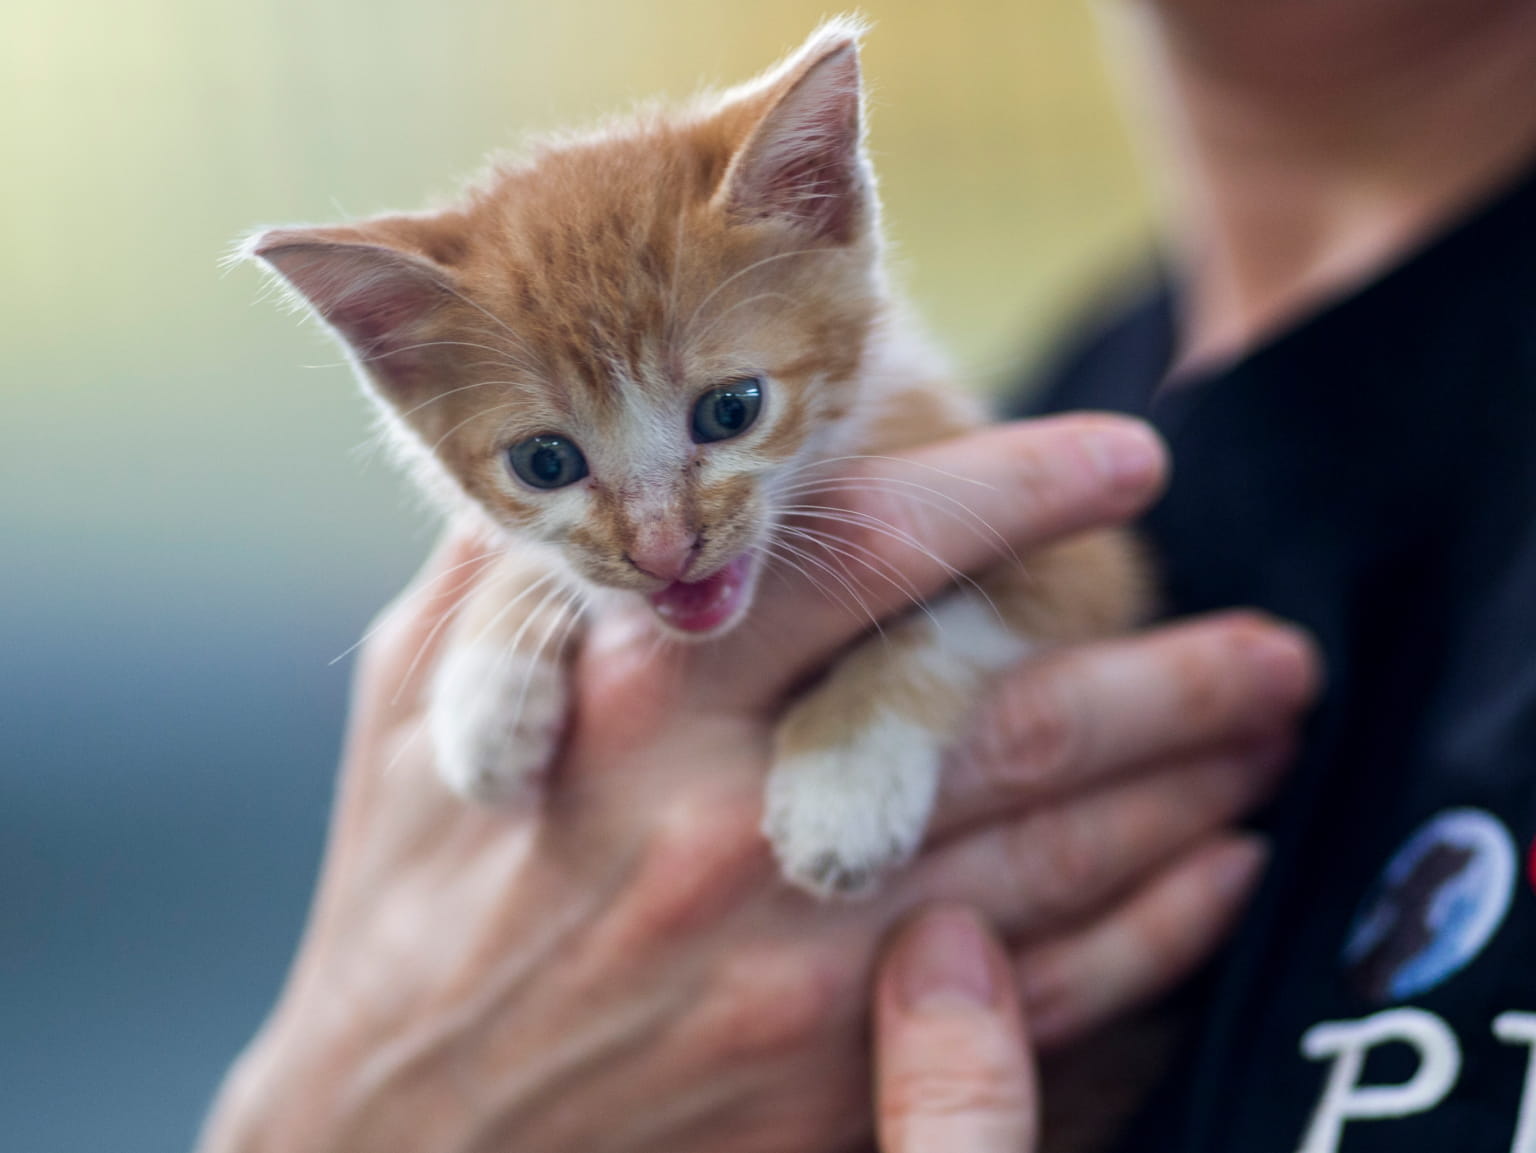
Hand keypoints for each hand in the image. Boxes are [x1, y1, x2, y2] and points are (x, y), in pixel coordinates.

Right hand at [196, 415, 1317, 1152]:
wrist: (388, 1143)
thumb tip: (632, 456)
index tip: (1123, 460)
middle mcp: (732, 823)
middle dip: (1171, 669)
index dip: (1019, 490)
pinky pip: (1044, 1006)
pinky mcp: (830, 1089)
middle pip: (1015, 717)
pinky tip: (1213, 879)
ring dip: (1185, 785)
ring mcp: (796, 971)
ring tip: (1263, 735)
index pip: (868, 548)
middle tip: (1272, 639)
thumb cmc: (407, 904)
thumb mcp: (423, 703)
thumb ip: (533, 566)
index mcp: (632, 696)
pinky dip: (1152, 937)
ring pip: (1058, 854)